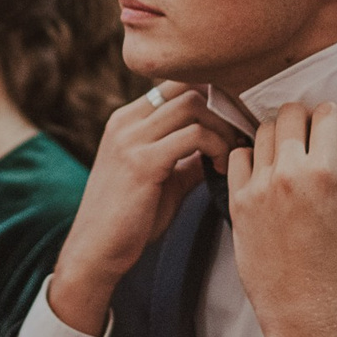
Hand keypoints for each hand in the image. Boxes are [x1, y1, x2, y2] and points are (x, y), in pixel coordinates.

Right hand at [46, 84, 241, 333]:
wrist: (95, 252)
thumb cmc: (128, 221)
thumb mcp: (160, 179)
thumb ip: (185, 158)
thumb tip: (219, 146)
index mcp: (127, 120)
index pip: (176, 84)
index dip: (211, 97)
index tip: (233, 122)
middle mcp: (126, 122)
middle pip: (188, 87)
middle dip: (223, 108)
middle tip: (241, 135)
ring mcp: (131, 139)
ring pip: (194, 105)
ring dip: (223, 127)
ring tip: (232, 155)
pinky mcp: (142, 162)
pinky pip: (194, 136)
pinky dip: (217, 146)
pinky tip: (222, 167)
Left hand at [226, 102, 336, 336]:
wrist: (303, 309)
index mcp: (326, 174)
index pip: (327, 115)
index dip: (336, 116)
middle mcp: (289, 174)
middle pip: (290, 114)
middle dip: (305, 117)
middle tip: (312, 133)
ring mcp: (259, 187)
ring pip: (262, 131)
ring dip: (278, 134)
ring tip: (288, 151)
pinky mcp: (238, 203)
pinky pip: (236, 158)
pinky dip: (249, 155)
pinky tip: (263, 168)